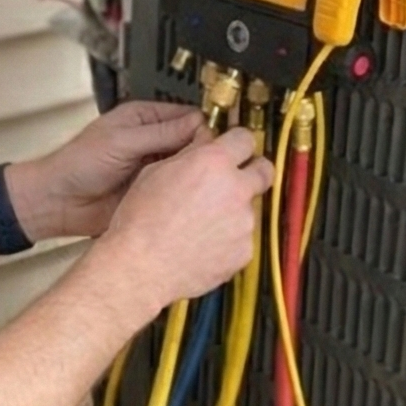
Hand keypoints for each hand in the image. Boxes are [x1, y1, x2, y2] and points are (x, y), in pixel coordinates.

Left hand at [6, 101, 203, 242]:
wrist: (59, 201)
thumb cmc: (78, 164)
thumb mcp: (121, 141)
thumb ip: (160, 134)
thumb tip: (197, 123)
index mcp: (144, 119)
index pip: (186, 116)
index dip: (203, 126)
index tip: (219, 138)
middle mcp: (152, 141)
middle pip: (191, 142)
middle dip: (204, 150)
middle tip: (220, 161)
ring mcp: (154, 167)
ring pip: (186, 167)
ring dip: (195, 172)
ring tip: (211, 178)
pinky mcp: (153, 191)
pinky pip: (176, 190)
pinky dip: (185, 192)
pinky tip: (196, 195)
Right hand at [94, 125, 272, 312]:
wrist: (141, 267)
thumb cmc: (141, 220)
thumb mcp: (155, 172)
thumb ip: (188, 154)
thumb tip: (203, 143)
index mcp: (213, 163)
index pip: (244, 138)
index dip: (237, 143)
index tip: (233, 149)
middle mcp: (236, 190)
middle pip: (265, 171)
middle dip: (254, 171)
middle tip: (235, 180)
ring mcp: (244, 223)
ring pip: (248, 208)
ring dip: (232, 211)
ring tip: (201, 224)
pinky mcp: (244, 251)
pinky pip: (242, 238)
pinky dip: (228, 240)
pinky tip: (202, 244)